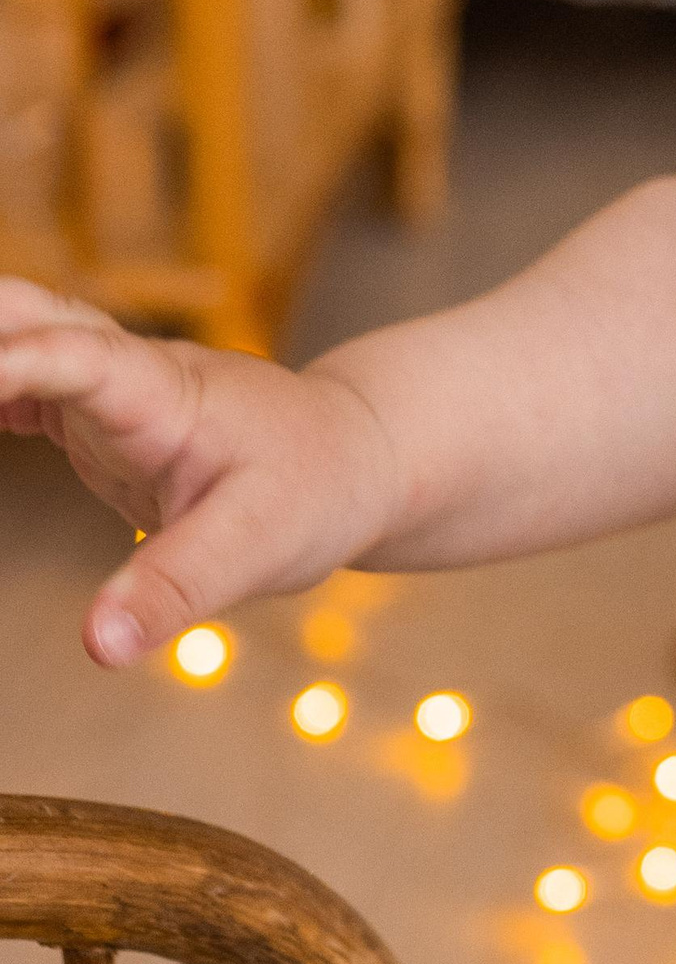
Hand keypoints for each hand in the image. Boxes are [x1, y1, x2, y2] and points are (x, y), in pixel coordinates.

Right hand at [0, 281, 401, 666]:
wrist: (352, 455)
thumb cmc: (316, 491)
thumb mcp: (262, 548)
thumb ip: (179, 589)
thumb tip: (100, 649)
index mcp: (162, 391)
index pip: (74, 356)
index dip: (12, 362)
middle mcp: (122, 369)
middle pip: (19, 314)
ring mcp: (101, 381)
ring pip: (6, 333)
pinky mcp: (87, 408)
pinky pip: (7, 381)